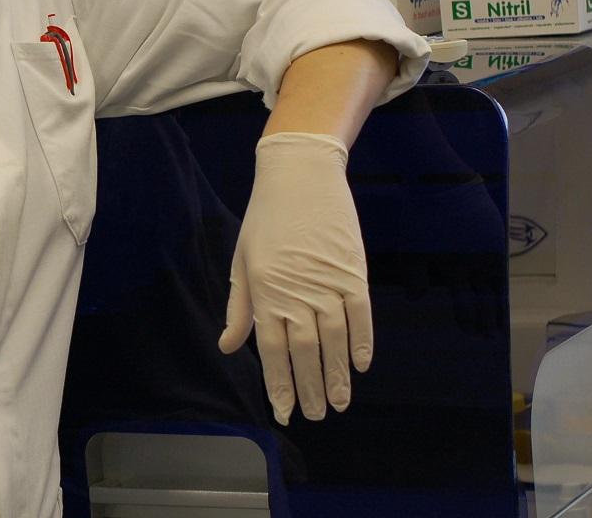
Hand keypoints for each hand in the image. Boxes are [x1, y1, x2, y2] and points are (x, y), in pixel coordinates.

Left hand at [217, 132, 371, 424]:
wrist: (300, 174)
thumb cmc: (265, 219)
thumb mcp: (243, 261)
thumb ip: (240, 308)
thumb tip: (229, 347)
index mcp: (265, 292)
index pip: (274, 352)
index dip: (280, 385)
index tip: (284, 413)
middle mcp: (296, 293)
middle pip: (306, 354)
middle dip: (310, 390)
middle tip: (316, 416)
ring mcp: (328, 283)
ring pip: (335, 342)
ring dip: (337, 376)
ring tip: (338, 403)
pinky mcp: (353, 272)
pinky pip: (361, 317)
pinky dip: (362, 343)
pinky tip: (359, 366)